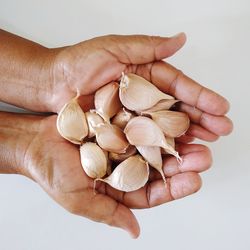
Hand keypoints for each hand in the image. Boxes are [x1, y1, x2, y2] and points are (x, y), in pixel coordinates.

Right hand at [17, 114, 210, 237]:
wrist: (36, 142)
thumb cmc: (52, 172)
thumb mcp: (79, 199)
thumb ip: (108, 213)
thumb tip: (133, 231)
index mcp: (119, 186)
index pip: (152, 191)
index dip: (173, 188)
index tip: (193, 181)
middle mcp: (125, 164)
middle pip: (159, 166)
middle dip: (182, 163)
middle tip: (203, 157)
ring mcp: (122, 142)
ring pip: (153, 143)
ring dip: (174, 140)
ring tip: (196, 137)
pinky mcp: (117, 122)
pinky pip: (139, 121)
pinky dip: (154, 120)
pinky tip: (170, 117)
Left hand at [51, 33, 232, 140]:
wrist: (51, 85)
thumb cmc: (78, 64)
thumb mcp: (113, 49)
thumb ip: (147, 47)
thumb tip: (180, 40)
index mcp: (145, 75)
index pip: (178, 86)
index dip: (200, 96)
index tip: (221, 107)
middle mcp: (143, 97)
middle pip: (177, 109)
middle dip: (201, 119)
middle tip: (222, 130)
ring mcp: (134, 116)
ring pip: (165, 127)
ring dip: (187, 135)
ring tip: (207, 144)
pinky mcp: (122, 131)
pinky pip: (144, 140)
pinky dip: (160, 146)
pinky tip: (177, 152)